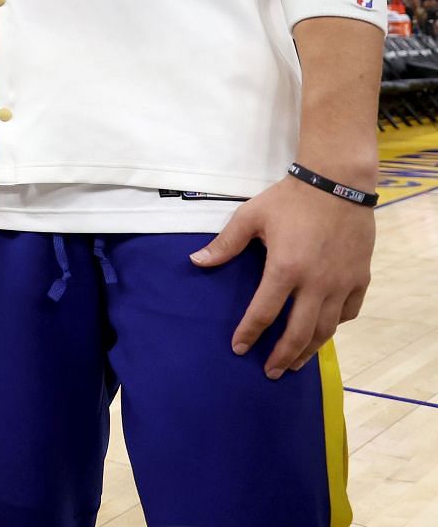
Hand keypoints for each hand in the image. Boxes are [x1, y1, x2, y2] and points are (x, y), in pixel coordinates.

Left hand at [190, 175, 374, 377]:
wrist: (338, 183)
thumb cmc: (289, 199)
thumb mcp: (251, 216)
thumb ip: (225, 244)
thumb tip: (196, 262)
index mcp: (285, 268)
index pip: (264, 312)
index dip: (249, 333)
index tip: (238, 349)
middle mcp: (316, 283)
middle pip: (298, 332)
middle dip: (282, 356)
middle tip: (270, 372)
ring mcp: (342, 283)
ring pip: (326, 329)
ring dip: (309, 350)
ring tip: (295, 364)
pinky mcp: (360, 279)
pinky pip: (348, 312)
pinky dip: (335, 326)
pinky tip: (323, 331)